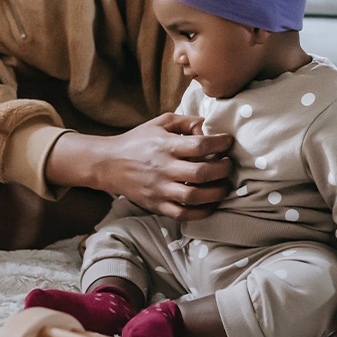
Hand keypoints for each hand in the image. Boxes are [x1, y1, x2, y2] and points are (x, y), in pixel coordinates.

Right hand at [96, 112, 232, 219]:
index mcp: (165, 146)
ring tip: (224, 185)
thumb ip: (184, 121)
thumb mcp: (159, 123)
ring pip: (195, 196)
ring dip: (217, 192)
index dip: (220, 143)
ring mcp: (160, 189)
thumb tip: (207, 125)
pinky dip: (202, 212)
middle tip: (228, 164)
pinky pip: (184, 214)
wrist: (108, 163)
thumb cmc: (137, 141)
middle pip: (201, 173)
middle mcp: (163, 168)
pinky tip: (211, 203)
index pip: (200, 145)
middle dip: (223, 169)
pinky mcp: (157, 205)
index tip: (228, 141)